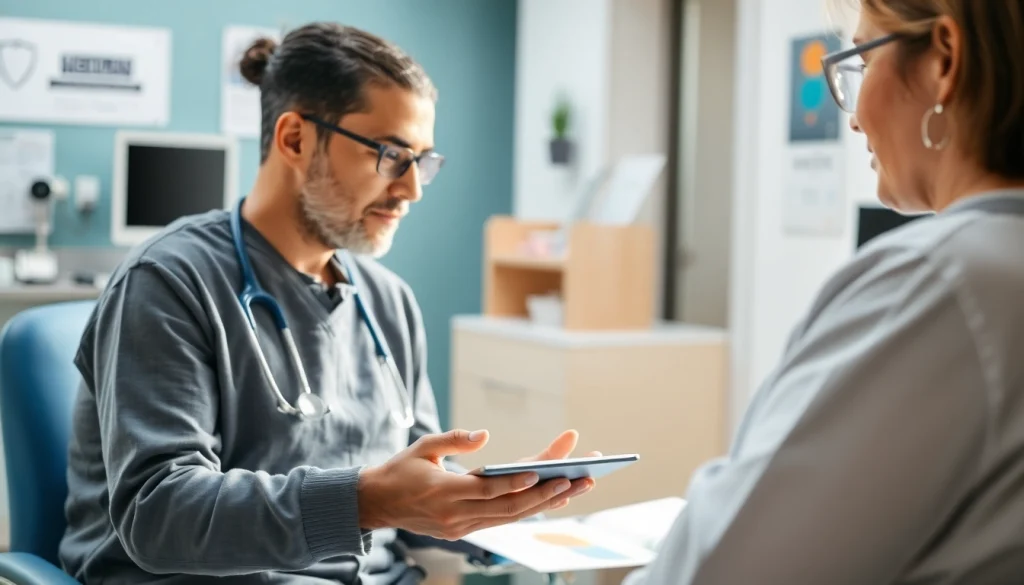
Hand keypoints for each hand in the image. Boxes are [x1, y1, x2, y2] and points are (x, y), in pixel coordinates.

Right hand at [357, 429, 592, 539]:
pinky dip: (528, 509)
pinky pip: (503, 520)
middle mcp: (456, 516)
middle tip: (582, 477)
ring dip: (548, 502)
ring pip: (512, 517)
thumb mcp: (422, 446)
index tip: (545, 470)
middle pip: (511, 507)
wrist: (376, 505)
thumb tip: (485, 435)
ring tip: (578, 485)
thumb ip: (455, 439)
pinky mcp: (464, 531)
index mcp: (443, 492)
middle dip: (550, 493)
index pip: (488, 489)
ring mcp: (461, 527)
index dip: (517, 482)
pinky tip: (552, 496)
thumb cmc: (400, 470)